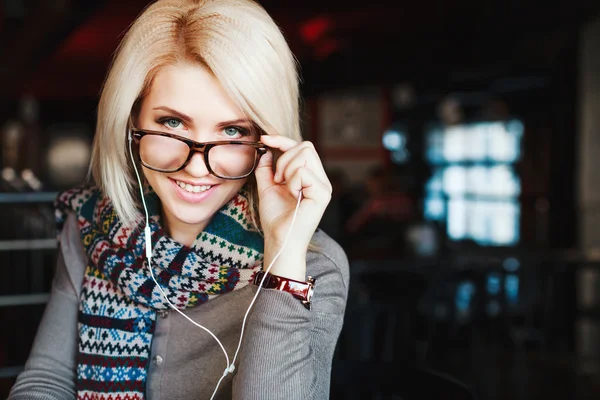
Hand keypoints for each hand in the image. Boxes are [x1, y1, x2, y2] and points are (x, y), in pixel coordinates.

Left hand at [254, 135, 331, 280]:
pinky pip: (304, 172)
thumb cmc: (275, 218)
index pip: (301, 147)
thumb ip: (267, 168)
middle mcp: (321, 179)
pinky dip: (292, 181)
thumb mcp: (266, 187)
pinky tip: (291, 194)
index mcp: (311, 177)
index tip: (263, 139)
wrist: (278, 239)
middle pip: (306, 146)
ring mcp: (324, 186)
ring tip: (284, 187)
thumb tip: (267, 149)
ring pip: (305, 154)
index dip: (282, 140)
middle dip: (285, 157)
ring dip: (287, 169)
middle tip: (277, 179)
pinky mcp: (323, 194)